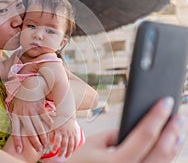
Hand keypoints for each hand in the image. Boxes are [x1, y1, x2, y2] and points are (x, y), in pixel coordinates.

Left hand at [9, 97, 52, 153]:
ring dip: (43, 136)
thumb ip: (16, 117)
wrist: (30, 85)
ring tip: (46, 143)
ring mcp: (32, 110)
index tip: (20, 150)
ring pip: (39, 126)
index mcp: (16, 114)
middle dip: (35, 142)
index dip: (17, 141)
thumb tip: (15, 131)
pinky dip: (49, 125)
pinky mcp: (40, 107)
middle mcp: (23, 113)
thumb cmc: (22, 97)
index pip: (16, 130)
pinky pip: (45, 118)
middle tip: (39, 149)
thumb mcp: (16, 106)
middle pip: (29, 131)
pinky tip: (52, 131)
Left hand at [50, 116, 77, 157]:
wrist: (67, 115)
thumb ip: (51, 136)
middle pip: (64, 144)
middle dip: (62, 151)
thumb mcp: (53, 127)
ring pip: (71, 144)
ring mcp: (71, 134)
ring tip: (67, 156)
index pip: (57, 140)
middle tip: (60, 156)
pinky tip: (72, 152)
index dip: (55, 146)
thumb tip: (50, 143)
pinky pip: (76, 142)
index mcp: (59, 131)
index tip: (53, 151)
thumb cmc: (59, 122)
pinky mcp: (76, 134)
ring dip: (69, 151)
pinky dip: (74, 148)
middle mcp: (65, 133)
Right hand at [67, 97, 186, 162]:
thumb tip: (133, 129)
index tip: (166, 102)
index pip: (144, 135)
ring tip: (177, 131)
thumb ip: (114, 134)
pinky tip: (168, 147)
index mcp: (116, 162)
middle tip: (178, 117)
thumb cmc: (81, 162)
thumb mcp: (93, 143)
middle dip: (172, 132)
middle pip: (161, 152)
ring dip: (173, 146)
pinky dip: (165, 156)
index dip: (157, 116)